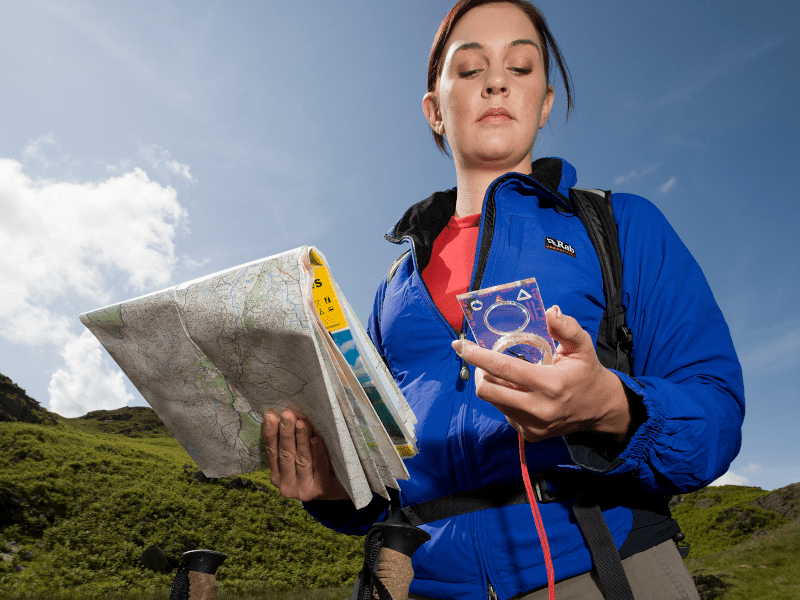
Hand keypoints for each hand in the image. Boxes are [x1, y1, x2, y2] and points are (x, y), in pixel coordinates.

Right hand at [262, 409, 348, 501]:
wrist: (339, 489)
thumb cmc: (316, 467)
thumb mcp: (299, 456)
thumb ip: (291, 442)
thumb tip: (286, 414)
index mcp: (277, 476)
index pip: (272, 452)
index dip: (271, 433)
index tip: (270, 416)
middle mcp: (287, 485)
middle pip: (286, 455)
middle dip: (286, 433)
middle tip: (287, 415)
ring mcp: (303, 490)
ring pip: (301, 459)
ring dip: (301, 439)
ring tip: (302, 422)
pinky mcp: (321, 489)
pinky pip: (319, 467)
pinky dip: (318, 452)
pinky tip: (316, 439)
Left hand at [453, 305, 633, 442]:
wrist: (600, 410)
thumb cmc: (586, 373)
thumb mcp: (582, 346)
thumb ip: (567, 328)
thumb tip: (551, 311)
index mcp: (550, 384)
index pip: (503, 367)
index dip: (477, 355)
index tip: (460, 345)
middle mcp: (538, 408)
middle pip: (487, 390)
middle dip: (480, 372)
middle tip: (486, 361)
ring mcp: (532, 425)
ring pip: (493, 401)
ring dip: (493, 384)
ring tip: (507, 374)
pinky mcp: (529, 435)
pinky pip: (504, 413)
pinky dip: (504, 398)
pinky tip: (520, 392)